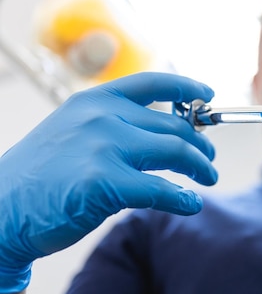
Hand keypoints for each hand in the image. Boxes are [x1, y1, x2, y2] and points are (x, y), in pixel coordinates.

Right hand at [0, 72, 217, 292]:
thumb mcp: (74, 133)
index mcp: (95, 101)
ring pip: (176, 152)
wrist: (0, 210)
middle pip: (173, 127)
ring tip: (209, 178)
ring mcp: (105, 147)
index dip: (187, 87)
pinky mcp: (106, 182)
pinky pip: (162, 189)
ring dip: (200, 167)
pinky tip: (191, 204)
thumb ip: (116, 127)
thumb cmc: (41, 176)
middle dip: (199, 145)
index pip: (153, 83)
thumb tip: (167, 134)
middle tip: (209, 159)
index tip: (208, 94)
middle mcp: (103, 117)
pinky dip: (184, 198)